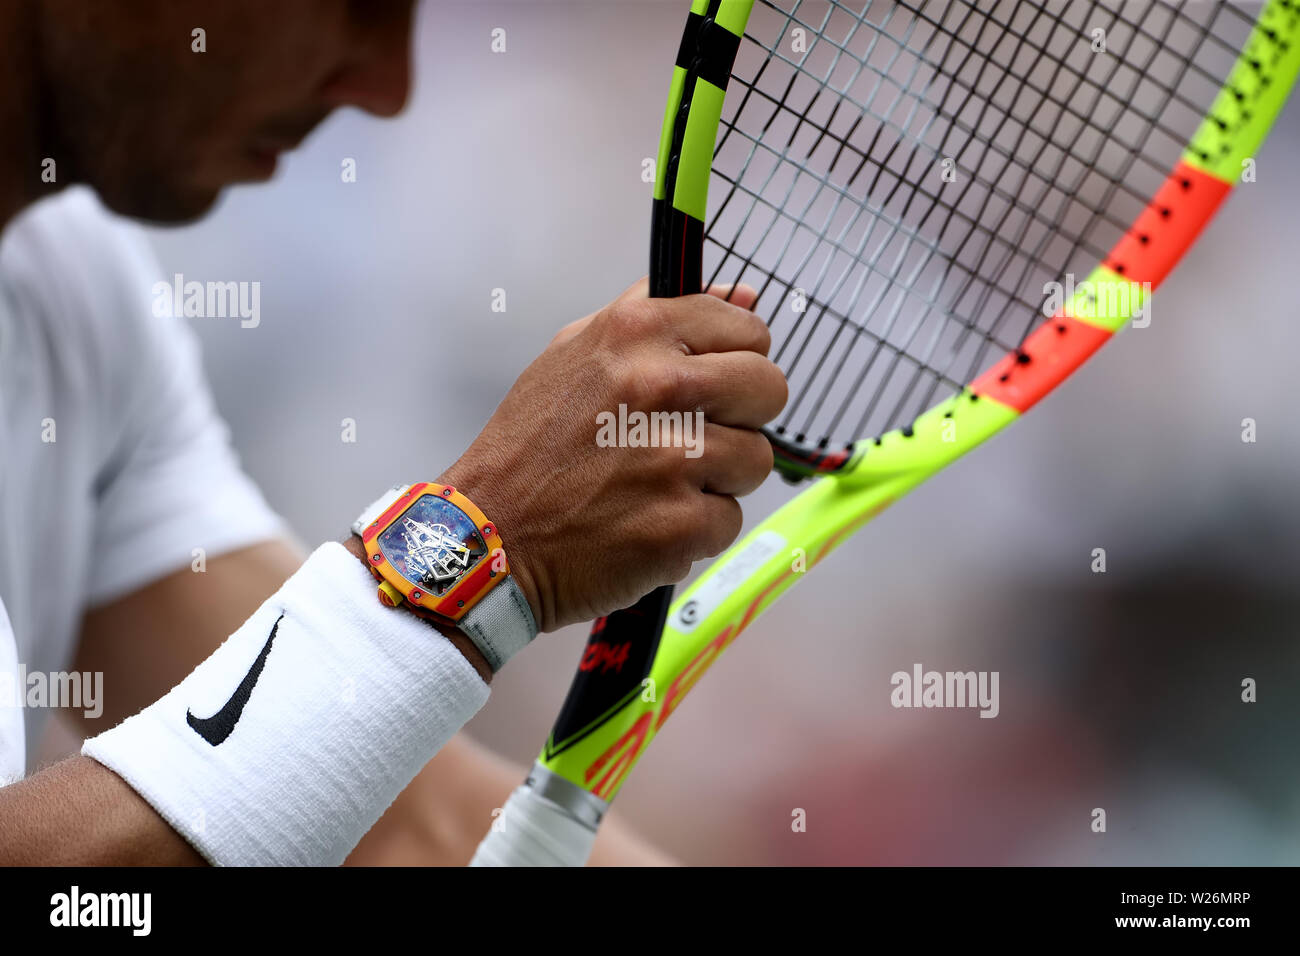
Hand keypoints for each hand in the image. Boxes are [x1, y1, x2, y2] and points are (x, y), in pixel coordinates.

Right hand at [440, 278, 785, 631]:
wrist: (490, 536)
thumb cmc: (533, 447)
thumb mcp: (578, 351)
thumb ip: (661, 314)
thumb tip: (744, 294)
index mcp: (637, 333)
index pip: (748, 330)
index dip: (736, 361)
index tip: (710, 386)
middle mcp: (659, 386)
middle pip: (768, 389)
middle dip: (741, 417)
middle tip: (693, 438)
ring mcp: (674, 458)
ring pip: (756, 459)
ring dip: (718, 478)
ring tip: (659, 485)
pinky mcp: (681, 523)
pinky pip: (729, 519)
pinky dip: (696, 530)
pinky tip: (648, 522)